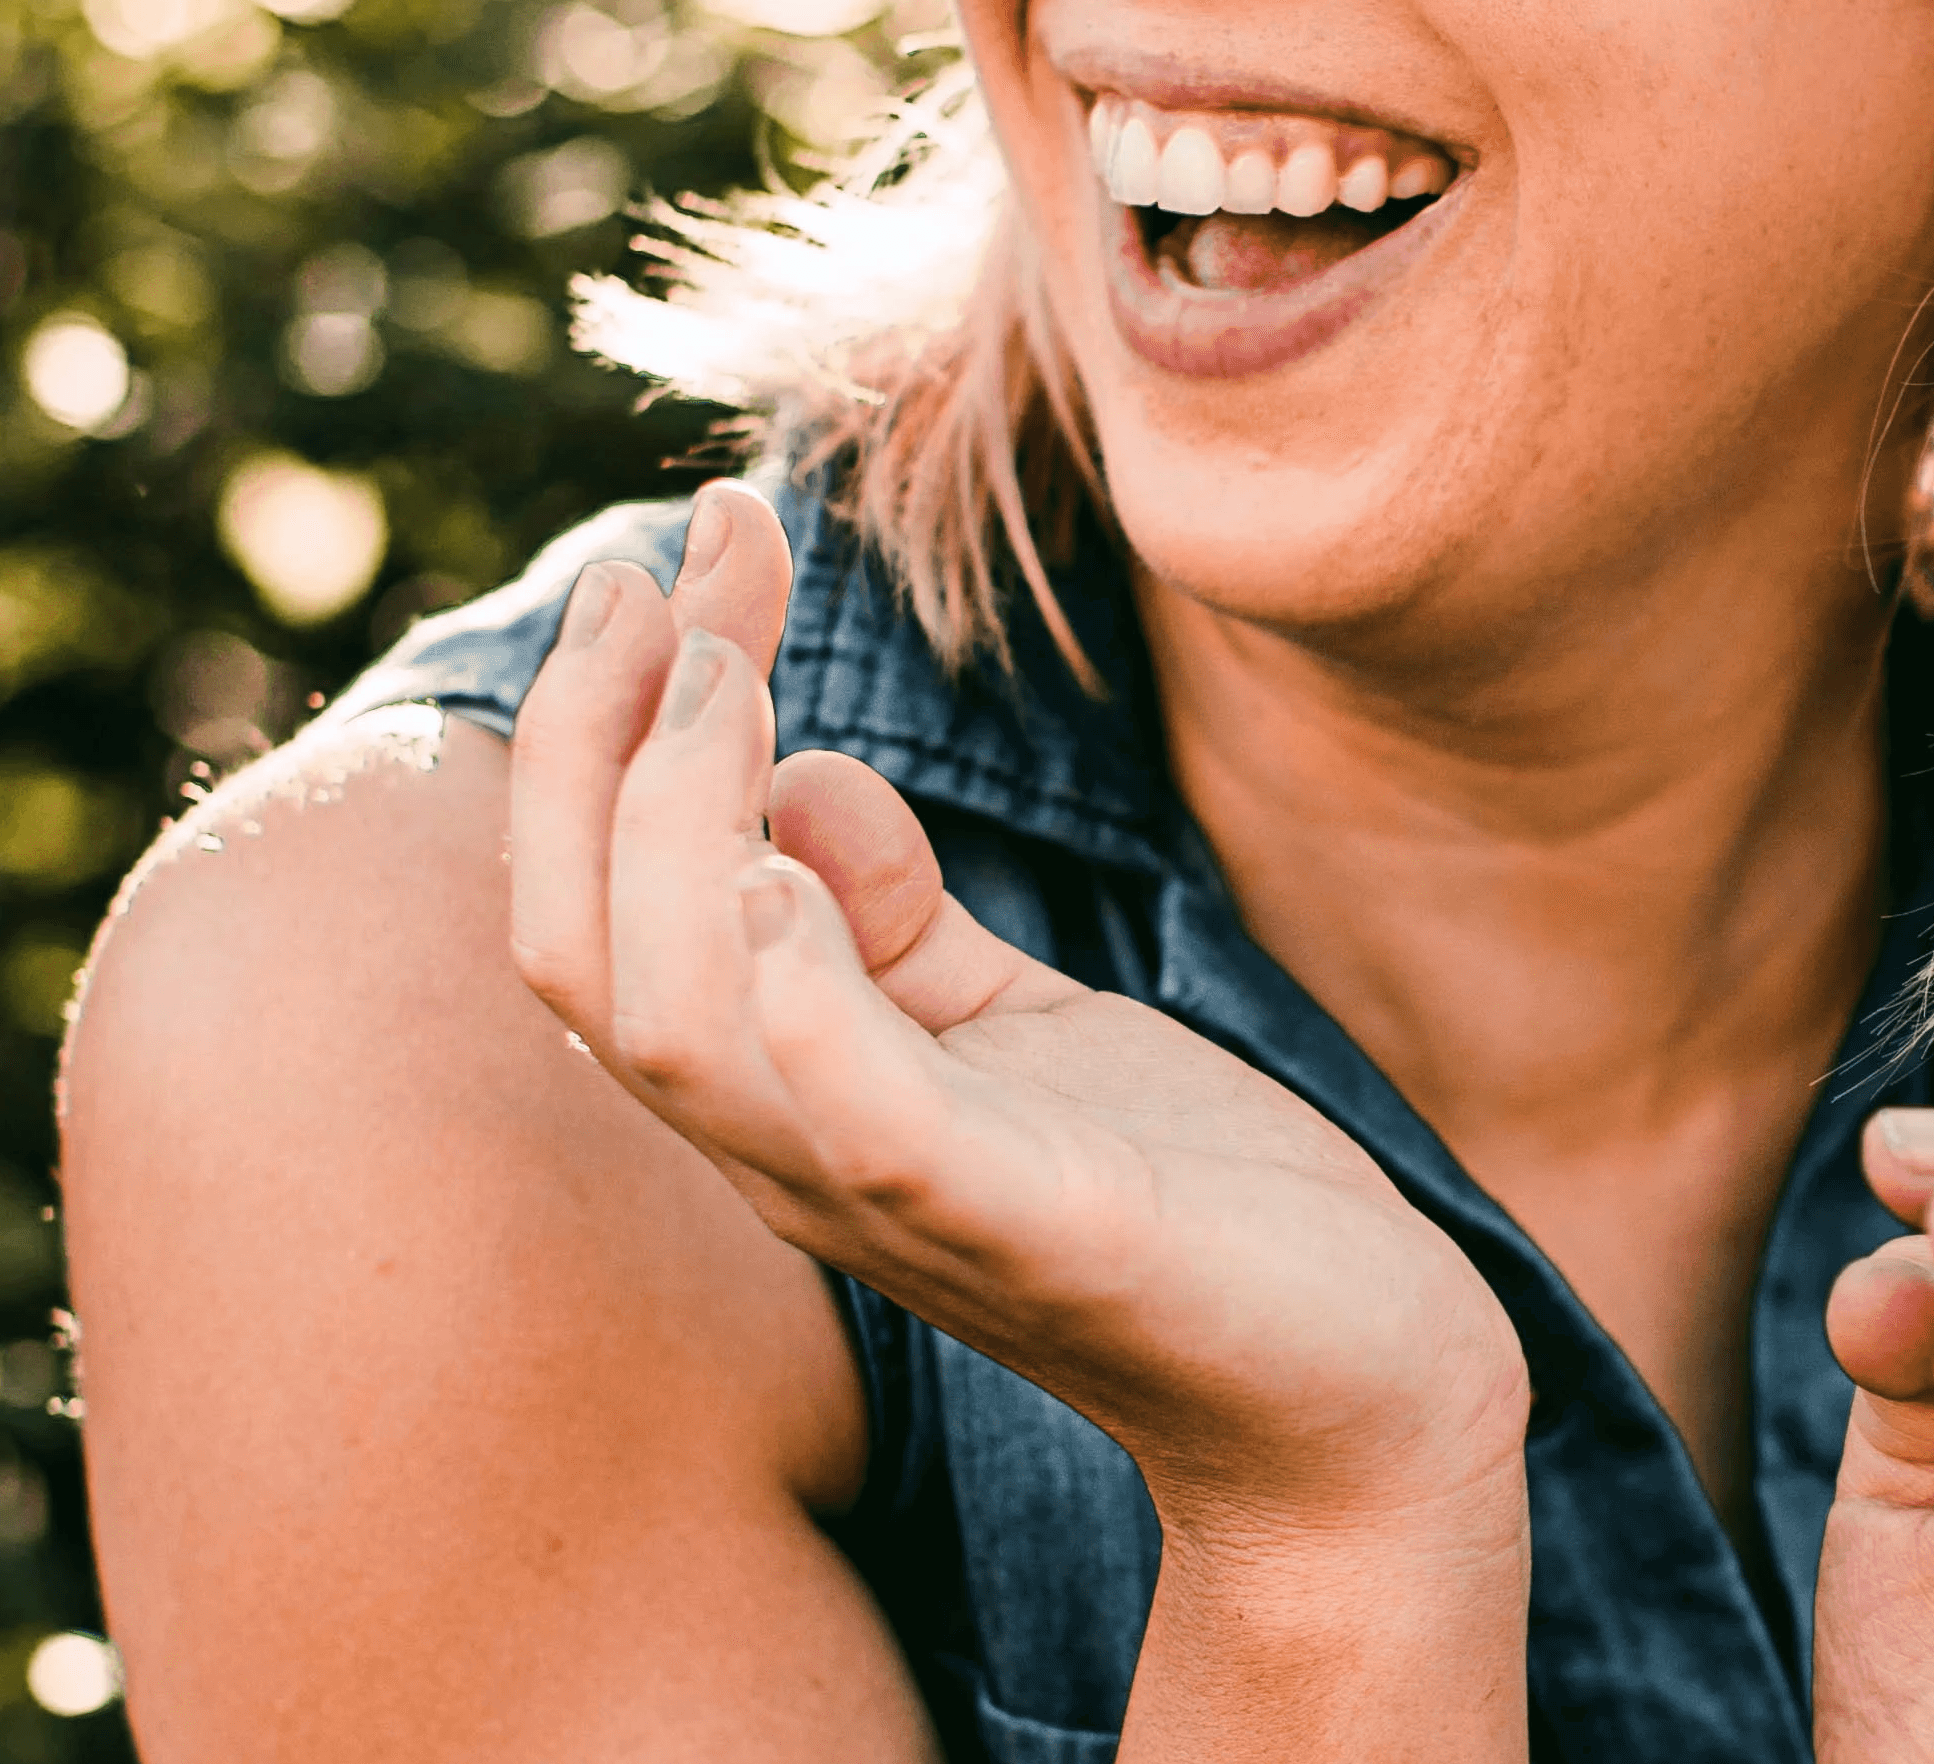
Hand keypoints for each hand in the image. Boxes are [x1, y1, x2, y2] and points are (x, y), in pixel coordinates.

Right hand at [504, 486, 1529, 1635]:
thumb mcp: (1012, 1021)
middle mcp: (793, 1150)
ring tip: (733, 675)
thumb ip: (890, 913)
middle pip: (581, 951)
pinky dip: (801, 1003)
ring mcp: (896, 1197)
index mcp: (781, 1088)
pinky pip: (861, 1123)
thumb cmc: (1177, 1196)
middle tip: (668, 564)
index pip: (595, 901)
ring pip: (671, 1029)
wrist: (1353, 1386)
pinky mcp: (1028, 1225)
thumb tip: (792, 774)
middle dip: (596, 738)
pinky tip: (788, 877)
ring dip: (677, 832)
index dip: (605, 719)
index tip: (680, 547)